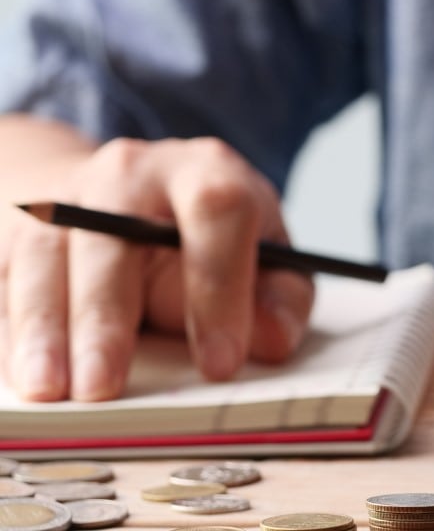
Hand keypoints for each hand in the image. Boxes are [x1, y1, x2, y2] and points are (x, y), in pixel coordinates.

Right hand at [0, 131, 312, 400]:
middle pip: (114, 236)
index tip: (220, 362)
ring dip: (46, 326)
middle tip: (107, 385)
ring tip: (51, 388)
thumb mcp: (265, 255)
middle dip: (108, 316)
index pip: (217, 211)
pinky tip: (25, 370)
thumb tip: (273, 341)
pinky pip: (6, 274)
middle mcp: (132, 172)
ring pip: (47, 255)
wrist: (125, 195)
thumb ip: (279, 297)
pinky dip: (14, 328)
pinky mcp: (20, 226)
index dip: (219, 287)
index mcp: (206, 171)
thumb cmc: (206, 238)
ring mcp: (68, 194)